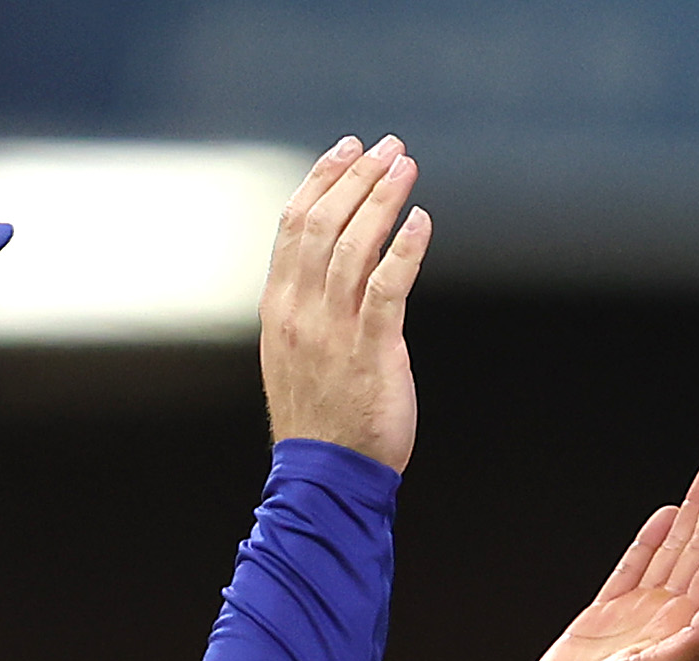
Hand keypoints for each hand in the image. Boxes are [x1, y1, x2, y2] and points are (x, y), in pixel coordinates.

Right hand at [260, 136, 429, 472]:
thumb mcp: (298, 349)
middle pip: (323, 225)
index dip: (322, 179)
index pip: (293, 225)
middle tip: (389, 148)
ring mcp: (333, 332)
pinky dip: (403, 251)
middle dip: (357, 178)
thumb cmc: (320, 414)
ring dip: (381, 201)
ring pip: (353, 248)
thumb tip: (339, 257)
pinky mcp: (372, 353)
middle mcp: (300, 312)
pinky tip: (420, 222)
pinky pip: (386, 291)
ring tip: (406, 168)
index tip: (348, 149)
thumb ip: (311, 303)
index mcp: (278, 306)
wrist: (327, 474)